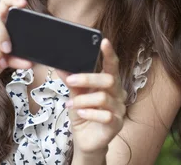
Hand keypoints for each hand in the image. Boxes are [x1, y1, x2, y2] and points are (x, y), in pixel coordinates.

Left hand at [57, 39, 126, 155]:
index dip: (109, 53)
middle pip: (108, 79)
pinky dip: (90, 113)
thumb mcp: (75, 95)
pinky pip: (105, 116)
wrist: (86, 139)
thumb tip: (61, 66)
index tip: (103, 41)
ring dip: (83, 100)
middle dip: (87, 79)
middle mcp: (118, 93)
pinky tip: (81, 114)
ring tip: (71, 104)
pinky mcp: (116, 124)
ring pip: (103, 98)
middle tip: (70, 81)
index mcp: (109, 82)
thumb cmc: (83, 113)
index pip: (112, 65)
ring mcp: (119, 109)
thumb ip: (71, 81)